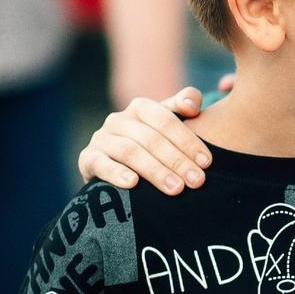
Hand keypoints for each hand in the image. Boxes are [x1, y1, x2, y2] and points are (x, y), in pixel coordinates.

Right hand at [78, 87, 211, 192]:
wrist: (115, 167)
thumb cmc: (152, 144)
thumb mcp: (169, 122)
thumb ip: (185, 104)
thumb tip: (192, 105)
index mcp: (140, 107)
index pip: (166, 120)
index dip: (188, 140)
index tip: (207, 162)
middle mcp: (118, 119)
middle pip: (151, 138)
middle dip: (177, 160)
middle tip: (196, 181)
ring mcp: (101, 138)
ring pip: (130, 152)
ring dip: (155, 171)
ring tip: (175, 188)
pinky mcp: (87, 159)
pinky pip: (100, 164)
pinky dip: (116, 173)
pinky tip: (133, 184)